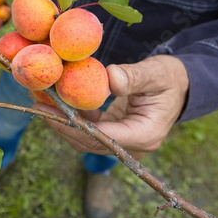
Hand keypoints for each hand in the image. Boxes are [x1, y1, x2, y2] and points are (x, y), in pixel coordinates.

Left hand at [34, 55, 188, 158]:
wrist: (180, 85)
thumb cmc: (170, 78)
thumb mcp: (156, 73)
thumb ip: (135, 77)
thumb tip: (110, 78)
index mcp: (144, 134)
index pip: (101, 138)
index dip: (73, 127)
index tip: (49, 113)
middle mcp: (132, 144)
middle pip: (88, 142)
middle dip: (61, 125)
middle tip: (37, 106)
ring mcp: (122, 140)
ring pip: (86, 137)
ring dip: (63, 121)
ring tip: (40, 102)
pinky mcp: (115, 131)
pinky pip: (89, 128)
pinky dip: (73, 116)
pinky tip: (57, 101)